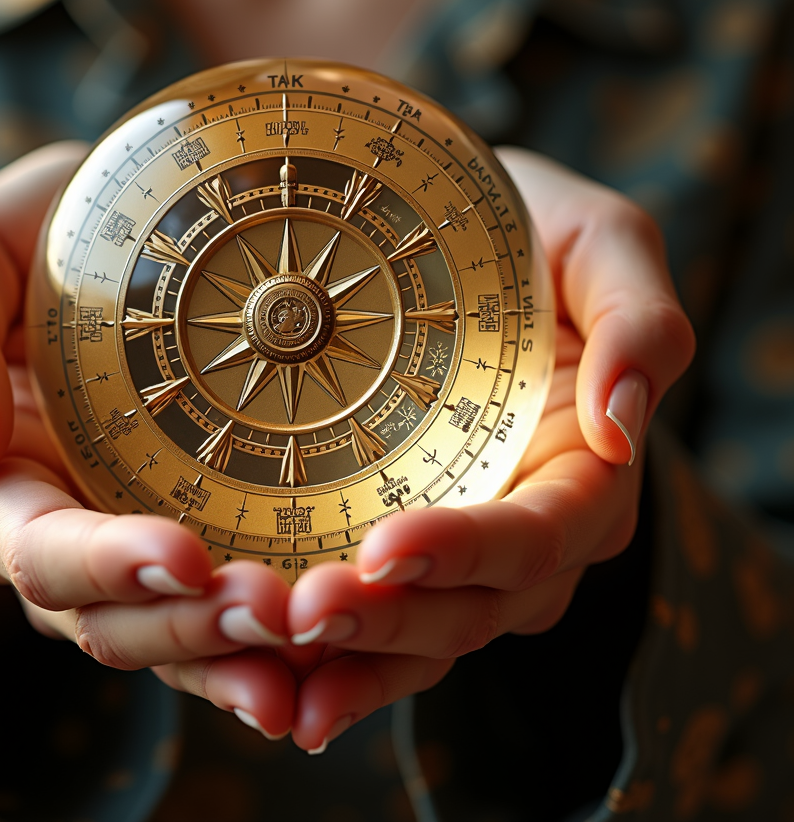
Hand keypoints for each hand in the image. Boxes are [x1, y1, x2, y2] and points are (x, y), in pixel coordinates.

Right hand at [0, 144, 296, 737]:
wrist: (131, 231)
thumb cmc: (47, 234)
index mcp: (2, 479)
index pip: (38, 549)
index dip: (105, 565)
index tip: (184, 556)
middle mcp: (67, 535)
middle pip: (113, 618)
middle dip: (191, 626)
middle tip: (279, 611)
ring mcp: (135, 550)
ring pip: (175, 639)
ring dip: (238, 655)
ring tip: (310, 645)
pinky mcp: (201, 542)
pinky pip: (224, 618)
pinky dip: (268, 647)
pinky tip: (325, 660)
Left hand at [277, 150, 695, 750]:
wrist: (468, 238)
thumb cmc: (539, 234)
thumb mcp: (604, 244)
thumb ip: (640, 322)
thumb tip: (624, 423)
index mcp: (587, 469)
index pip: (540, 535)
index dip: (470, 551)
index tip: (387, 548)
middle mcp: (533, 526)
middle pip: (473, 606)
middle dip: (392, 622)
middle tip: (305, 615)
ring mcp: (469, 546)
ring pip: (425, 632)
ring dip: (355, 657)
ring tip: (276, 651)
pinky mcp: (413, 548)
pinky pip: (388, 621)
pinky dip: (342, 663)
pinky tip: (285, 683)